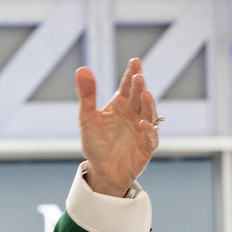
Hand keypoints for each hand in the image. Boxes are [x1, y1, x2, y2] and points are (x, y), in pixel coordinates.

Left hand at [77, 58, 159, 195]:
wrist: (102, 170)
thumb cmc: (96, 143)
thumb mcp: (87, 118)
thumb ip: (87, 95)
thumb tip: (81, 69)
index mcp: (121, 104)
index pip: (127, 85)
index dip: (131, 73)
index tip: (134, 61)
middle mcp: (134, 113)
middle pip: (139, 97)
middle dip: (139, 87)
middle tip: (138, 76)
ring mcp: (142, 129)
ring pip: (149, 113)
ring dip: (148, 104)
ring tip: (145, 94)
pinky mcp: (147, 146)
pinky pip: (150, 137)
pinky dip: (147, 130)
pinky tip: (142, 123)